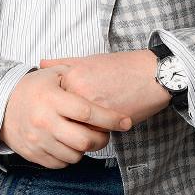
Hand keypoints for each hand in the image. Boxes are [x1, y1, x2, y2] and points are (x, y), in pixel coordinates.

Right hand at [0, 64, 132, 168]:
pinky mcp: (34, 155)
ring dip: (86, 149)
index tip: (126, 122)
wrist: (0, 106)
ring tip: (86, 137)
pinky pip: (61, 164)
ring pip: (75, 156)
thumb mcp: (52, 74)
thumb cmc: (33, 88)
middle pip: (84, 140)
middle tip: (106, 134)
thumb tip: (104, 75)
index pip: (87, 112)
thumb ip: (76, 74)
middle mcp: (44, 122)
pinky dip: (70, 157)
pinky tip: (70, 144)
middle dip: (102, 139)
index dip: (111, 119)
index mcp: (52, 99)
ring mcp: (38, 141)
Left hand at [38, 49, 171, 126]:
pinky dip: (96, 135)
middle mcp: (78, 92)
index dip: (59, 108)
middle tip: (78, 121)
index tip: (65, 108)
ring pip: (76, 130)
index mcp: (71, 76)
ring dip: (80, 133)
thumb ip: (62, 63)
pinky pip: (93, 135)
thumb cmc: (123, 67)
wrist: (153, 74)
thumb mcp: (90, 59)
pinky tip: (103, 128)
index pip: (53, 102)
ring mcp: (92, 108)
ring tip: (91, 126)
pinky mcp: (107, 122)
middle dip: (65, 125)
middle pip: (61, 118)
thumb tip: (40, 63)